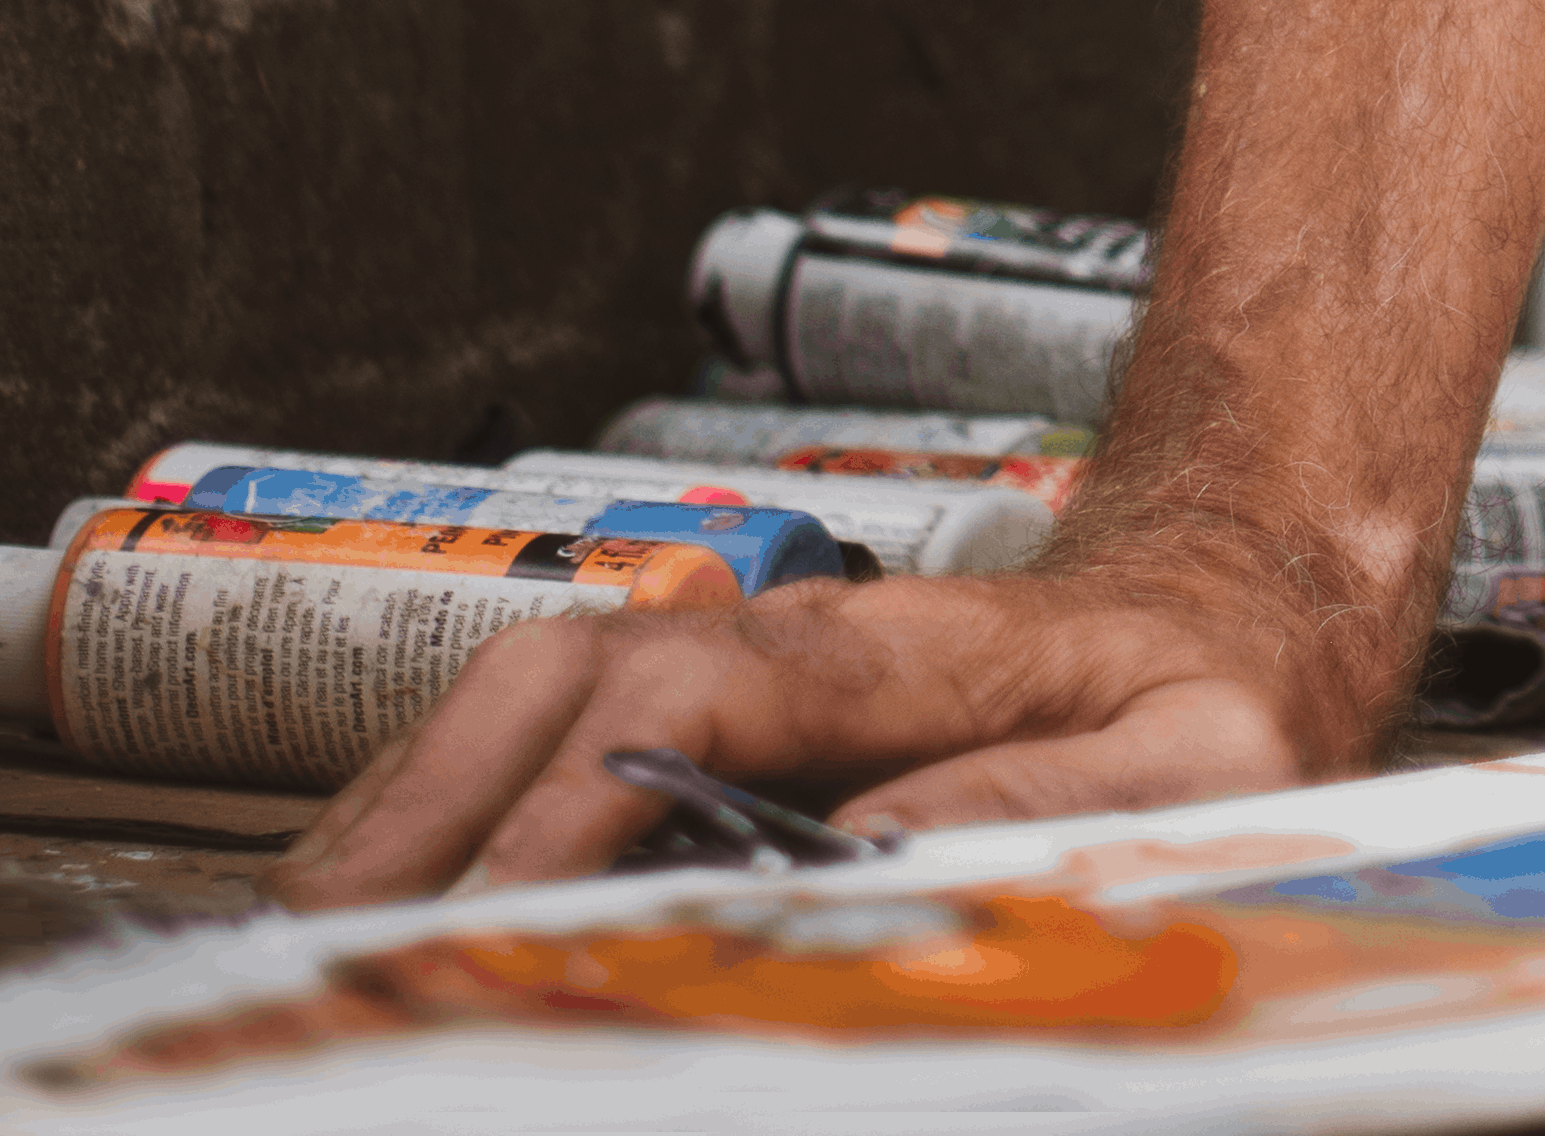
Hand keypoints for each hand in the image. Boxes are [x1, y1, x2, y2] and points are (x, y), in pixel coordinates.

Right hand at [263, 542, 1363, 906]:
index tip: (506, 906)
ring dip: (409, 802)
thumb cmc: (1216, 692)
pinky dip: (445, 801)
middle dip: (431, 802)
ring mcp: (740, 661)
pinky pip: (544, 732)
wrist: (1233, 598)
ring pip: (525, 694)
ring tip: (311, 938)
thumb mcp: (1199, 764)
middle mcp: (789, 638)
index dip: (583, 797)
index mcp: (898, 653)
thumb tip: (871, 856)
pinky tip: (382, 893)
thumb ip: (1050, 808)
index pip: (694, 695)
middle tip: (330, 946)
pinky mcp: (717, 708)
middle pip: (561, 675)